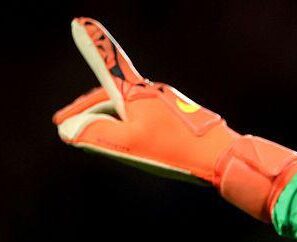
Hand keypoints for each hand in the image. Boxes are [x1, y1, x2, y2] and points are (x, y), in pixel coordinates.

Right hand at [53, 17, 296, 222]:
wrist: (222, 157)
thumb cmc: (176, 149)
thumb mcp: (128, 144)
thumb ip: (94, 135)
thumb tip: (70, 131)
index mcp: (136, 93)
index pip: (107, 63)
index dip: (91, 44)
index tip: (80, 23)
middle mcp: (151, 92)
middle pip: (112, 96)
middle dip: (88, 111)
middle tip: (69, 126)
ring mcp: (166, 104)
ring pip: (129, 109)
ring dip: (110, 122)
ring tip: (99, 139)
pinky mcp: (178, 117)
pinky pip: (146, 117)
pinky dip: (131, 127)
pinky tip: (134, 144)